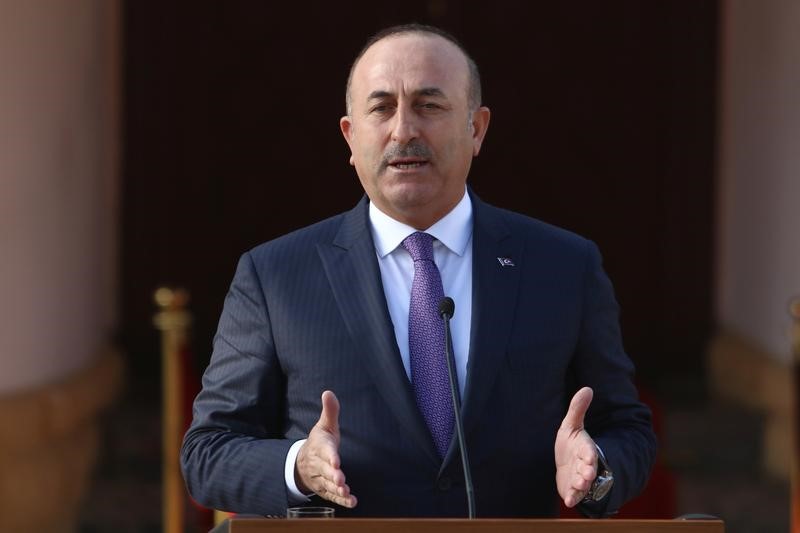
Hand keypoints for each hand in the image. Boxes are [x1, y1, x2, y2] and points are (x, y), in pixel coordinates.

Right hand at [295, 390, 357, 507]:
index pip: (325, 451)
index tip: (336, 460)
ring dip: (337, 489)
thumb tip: (328, 392)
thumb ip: (330, 411)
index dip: (330, 456)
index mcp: (320, 447)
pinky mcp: (325, 490)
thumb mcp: (324, 426)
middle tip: (340, 479)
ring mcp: (321, 479)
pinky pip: (332, 496)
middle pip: (325, 471)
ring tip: (345, 491)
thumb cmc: (319, 442)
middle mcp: (319, 464)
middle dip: (333, 475)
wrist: (303, 462)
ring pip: (328, 485)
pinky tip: (351, 502)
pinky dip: (341, 501)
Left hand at [555, 387, 597, 506]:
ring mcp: (579, 477)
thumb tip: (587, 388)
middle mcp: (584, 464)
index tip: (589, 458)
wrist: (566, 463)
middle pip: (588, 469)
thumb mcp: (571, 425)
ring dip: (581, 485)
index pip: (589, 451)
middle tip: (586, 476)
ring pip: (582, 483)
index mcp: (585, 448)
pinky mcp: (571, 488)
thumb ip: (578, 409)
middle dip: (588, 472)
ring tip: (578, 486)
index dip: (589, 455)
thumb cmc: (570, 443)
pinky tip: (569, 501)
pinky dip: (572, 498)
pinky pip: (574, 494)